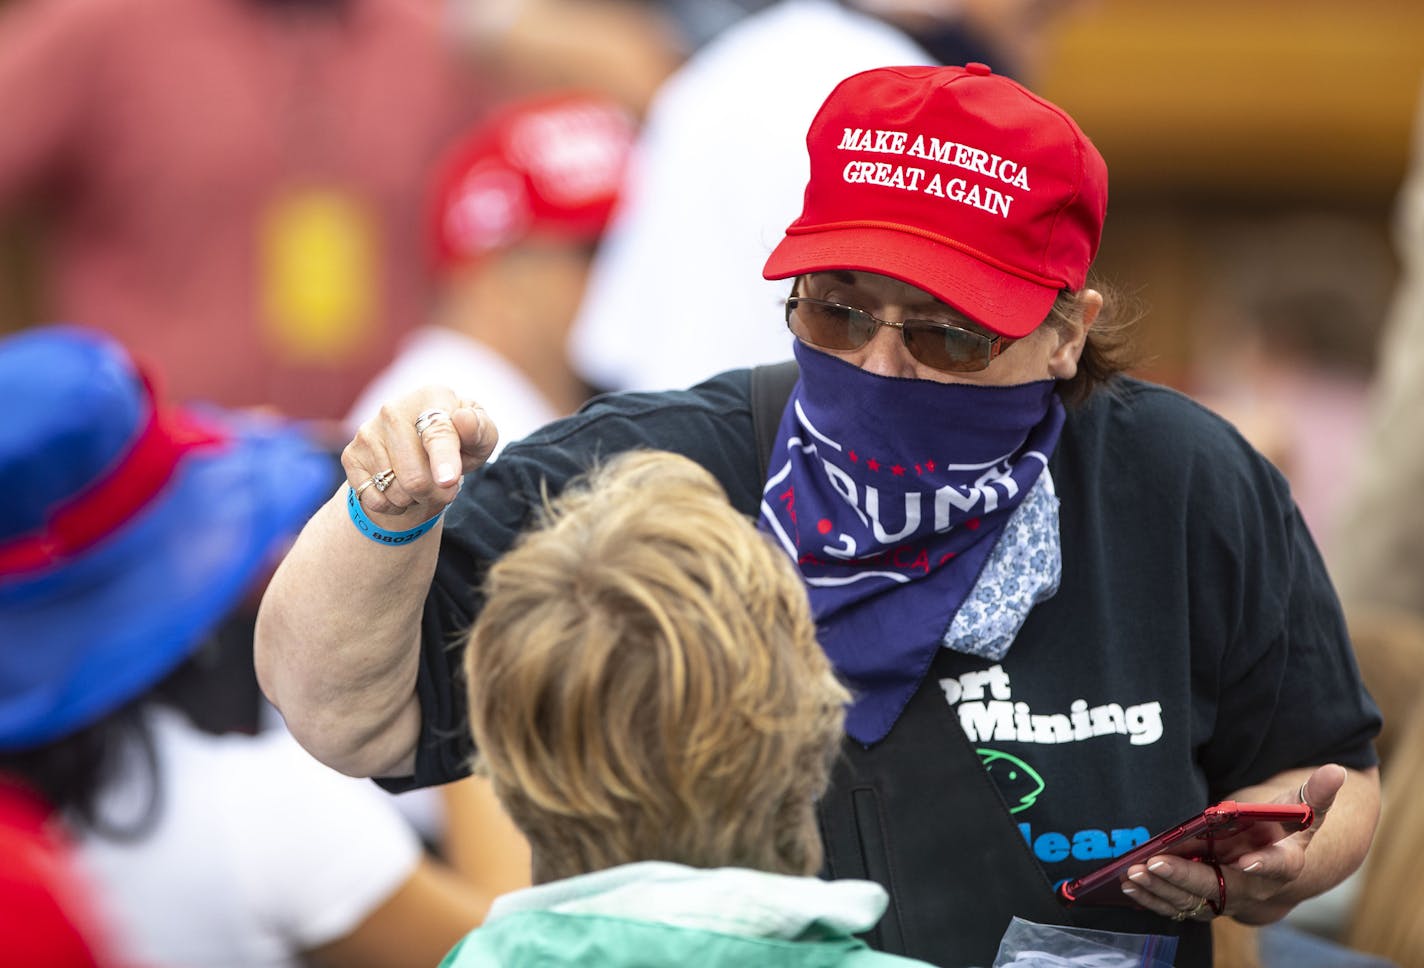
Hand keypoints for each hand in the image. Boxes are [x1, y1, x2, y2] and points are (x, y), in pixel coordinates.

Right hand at [343, 387, 498, 526]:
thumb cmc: (459, 441)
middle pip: (415, 478)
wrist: (421, 445)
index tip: (448, 480)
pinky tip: (401, 488)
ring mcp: (369, 432)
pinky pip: (376, 500)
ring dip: (417, 500)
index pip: (437, 434)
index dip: (444, 460)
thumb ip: (480, 430)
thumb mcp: (480, 436)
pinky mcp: (351, 454)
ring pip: (396, 493)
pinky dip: (394, 506)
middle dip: (436, 494)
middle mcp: (394, 410)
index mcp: (432, 398)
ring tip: (423, 482)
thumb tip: (463, 420)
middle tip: (445, 487)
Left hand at [1119, 764, 1345, 923]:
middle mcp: (1253, 888)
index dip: (1264, 865)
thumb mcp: (1300, 810)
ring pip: (1192, 901)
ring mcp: (1225, 898)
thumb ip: (1315, 795)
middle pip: (1220, 888)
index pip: (1278, 867)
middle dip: (1186, 878)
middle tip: (1155, 863)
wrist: (1272, 862)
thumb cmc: (1283, 830)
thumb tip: (1336, 770)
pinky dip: (1152, 898)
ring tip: (1133, 874)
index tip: (1246, 860)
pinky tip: (1129, 885)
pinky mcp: (1202, 901)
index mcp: (1284, 864)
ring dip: (1161, 890)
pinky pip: (1176, 905)